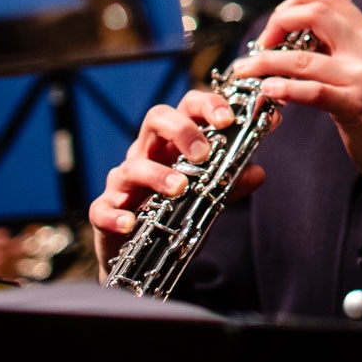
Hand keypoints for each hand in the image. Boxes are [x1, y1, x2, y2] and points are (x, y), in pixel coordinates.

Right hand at [89, 89, 261, 274]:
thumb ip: (231, 182)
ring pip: (132, 165)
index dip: (208, 105)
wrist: (140, 256)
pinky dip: (116, 214)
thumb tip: (258, 171)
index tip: (230, 118)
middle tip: (203, 152)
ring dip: (157, 174)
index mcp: (173, 144)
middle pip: (156, 119)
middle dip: (182, 129)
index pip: (187, 108)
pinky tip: (131, 223)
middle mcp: (146, 155)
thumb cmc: (174, 213)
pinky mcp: (104, 212)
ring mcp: (123, 183)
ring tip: (180, 189)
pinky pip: (103, 209)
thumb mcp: (208, 195)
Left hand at [226, 0, 361, 189]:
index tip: (277, 24)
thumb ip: (338, 48)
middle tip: (261, 45)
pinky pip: (313, 91)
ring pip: (303, 57)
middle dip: (278, 24)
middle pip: (316, 14)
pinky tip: (268, 90)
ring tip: (246, 70)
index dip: (295, 4)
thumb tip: (295, 36)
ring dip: (266, 62)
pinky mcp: (355, 104)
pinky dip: (285, 88)